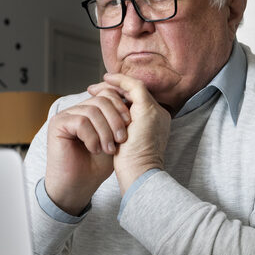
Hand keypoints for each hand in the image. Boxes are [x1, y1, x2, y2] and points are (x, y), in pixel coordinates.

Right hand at [44, 85, 131, 214]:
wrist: (79, 187)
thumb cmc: (97, 166)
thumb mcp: (115, 140)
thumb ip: (121, 122)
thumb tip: (134, 102)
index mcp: (91, 110)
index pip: (108, 94)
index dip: (122, 107)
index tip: (130, 125)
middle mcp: (77, 109)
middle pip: (102, 99)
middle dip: (116, 119)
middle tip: (122, 140)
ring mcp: (66, 115)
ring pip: (93, 110)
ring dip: (105, 131)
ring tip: (109, 149)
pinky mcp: (57, 124)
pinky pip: (81, 121)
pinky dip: (92, 137)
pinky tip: (95, 149)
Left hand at [90, 73, 170, 193]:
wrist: (139, 174)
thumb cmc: (131, 166)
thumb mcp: (127, 143)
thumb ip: (123, 130)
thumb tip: (109, 124)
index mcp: (156, 124)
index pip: (137, 103)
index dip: (119, 98)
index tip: (101, 98)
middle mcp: (159, 114)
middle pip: (135, 93)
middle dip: (114, 89)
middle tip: (95, 89)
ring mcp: (155, 111)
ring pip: (134, 87)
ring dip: (114, 85)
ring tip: (95, 87)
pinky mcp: (147, 109)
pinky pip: (133, 86)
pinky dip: (119, 81)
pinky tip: (105, 81)